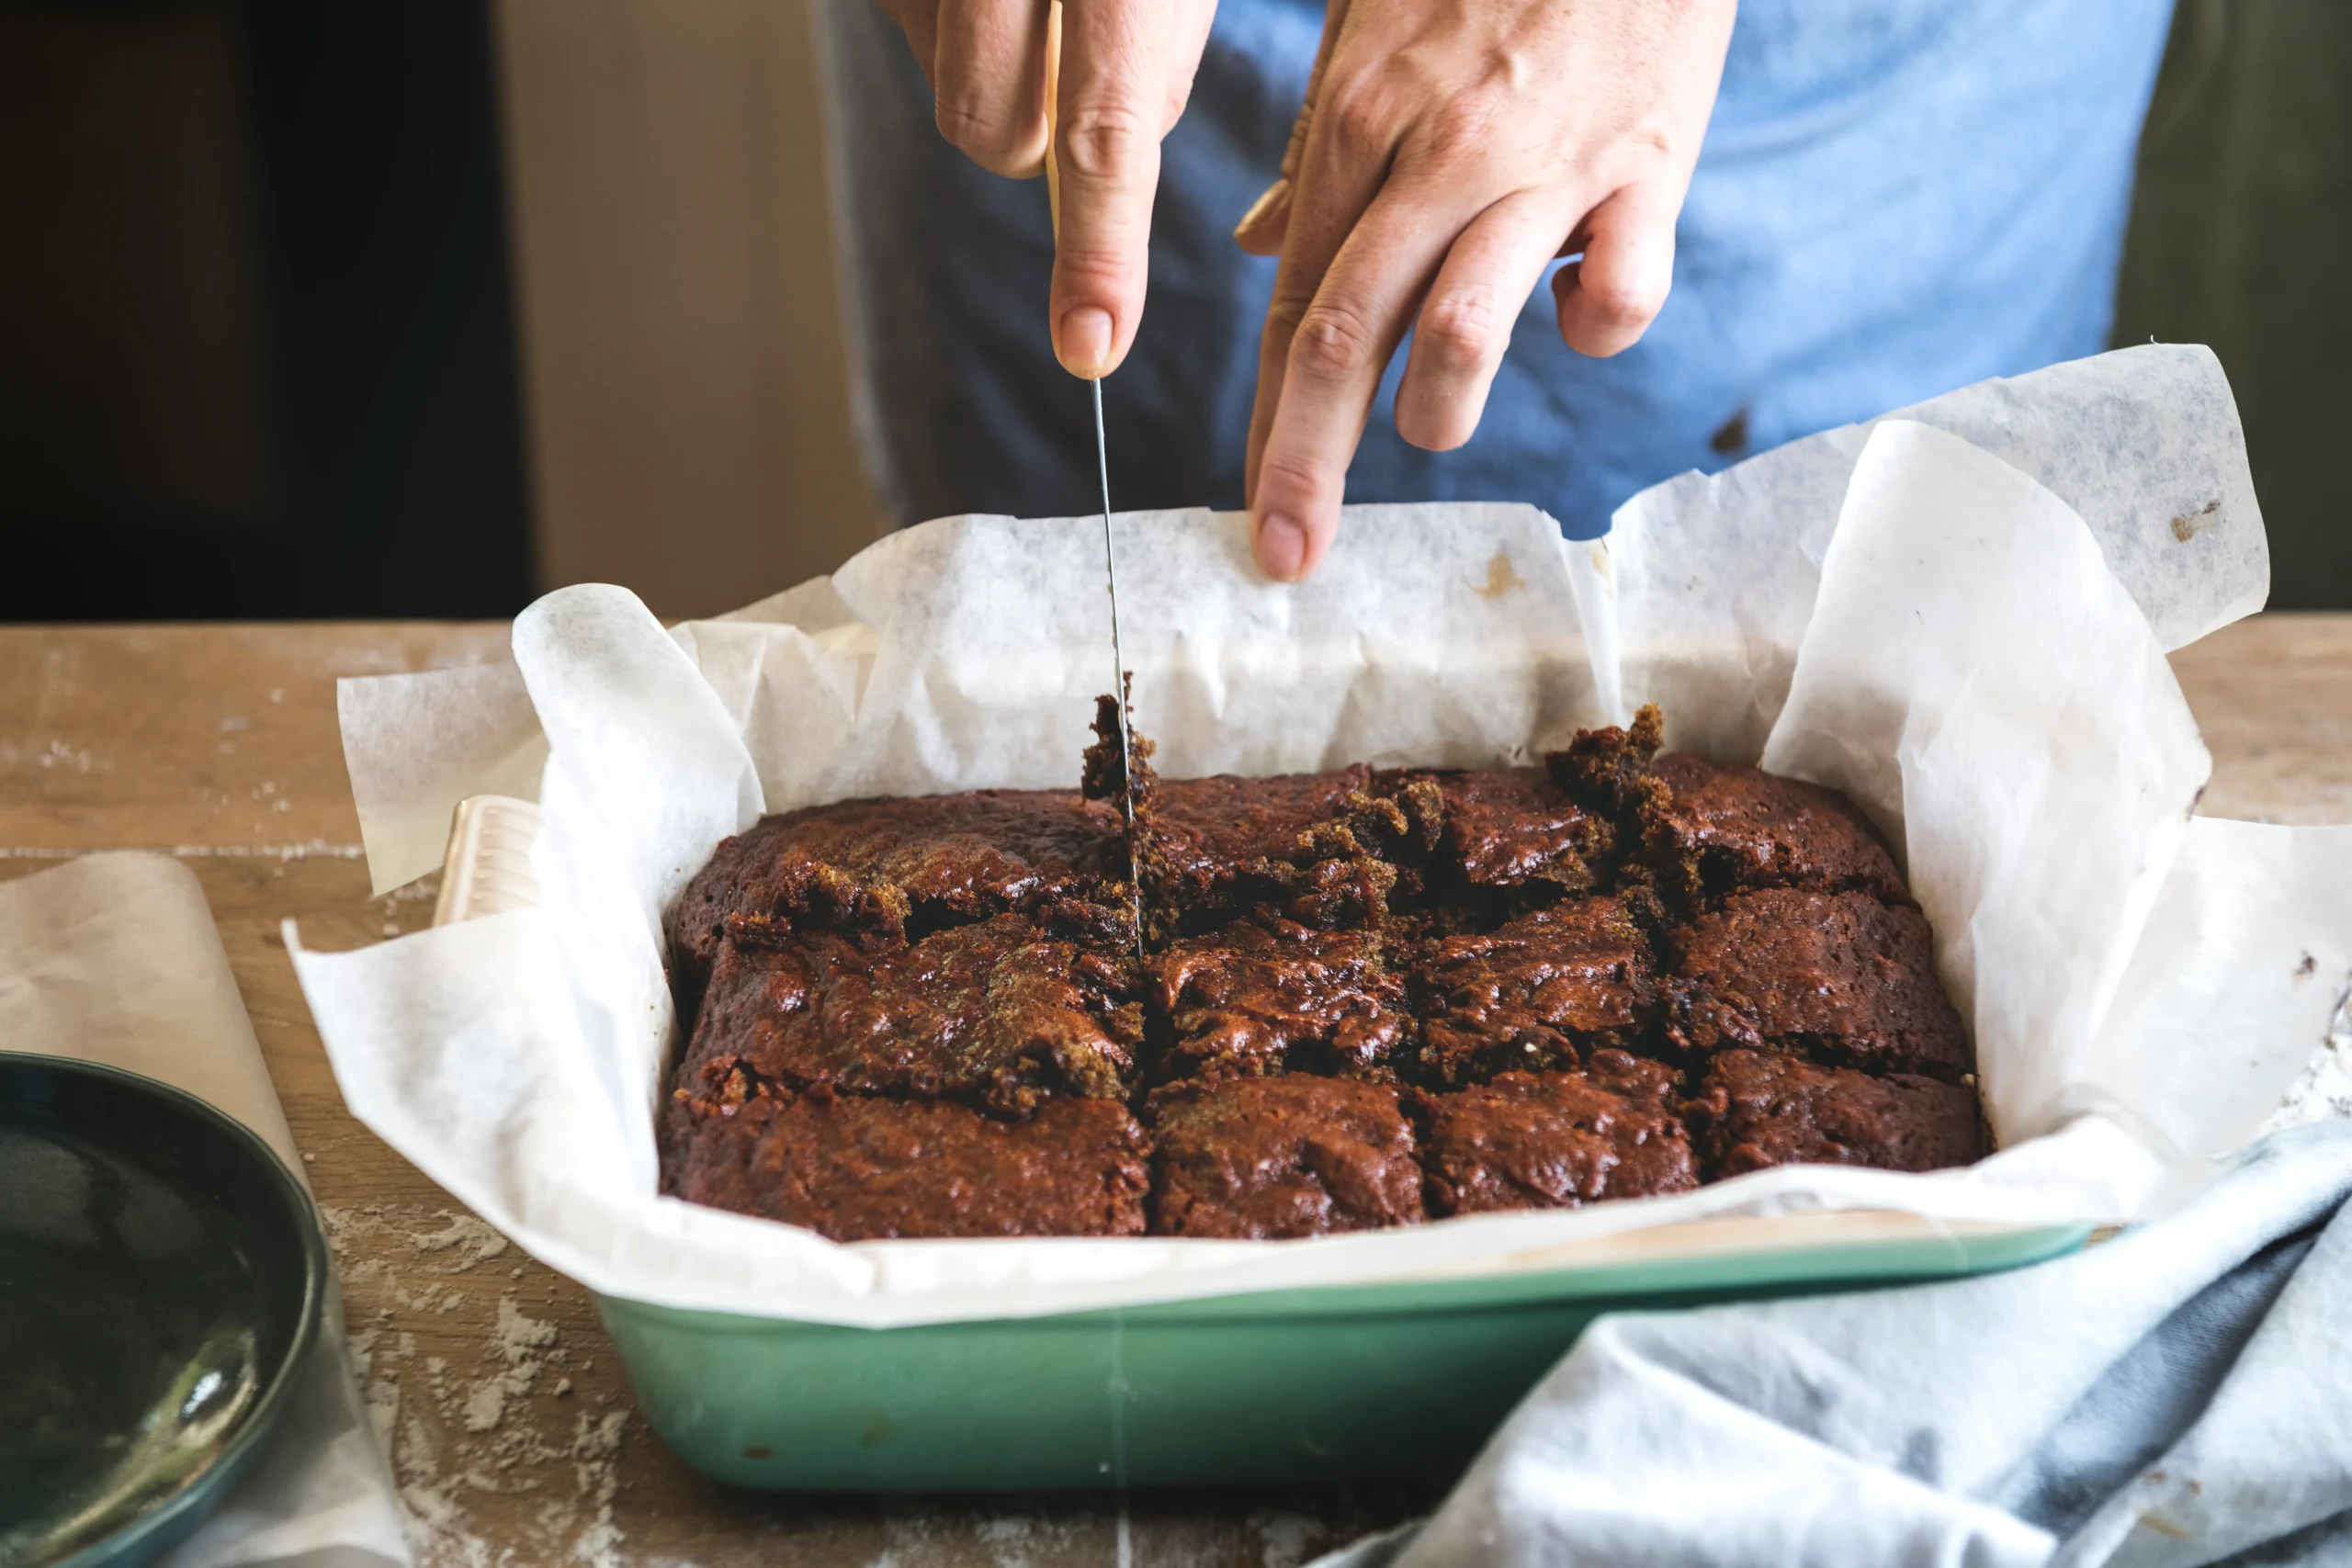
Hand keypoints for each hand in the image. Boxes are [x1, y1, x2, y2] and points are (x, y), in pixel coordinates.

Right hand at [873, 0, 1217, 377]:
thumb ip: (1155, 75)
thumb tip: (1105, 185)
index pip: (1102, 137)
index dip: (1099, 253)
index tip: (1091, 347)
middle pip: (990, 133)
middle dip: (1033, 144)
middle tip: (1072, 72)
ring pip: (947, 93)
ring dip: (998, 80)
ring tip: (1037, 3)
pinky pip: (913, 35)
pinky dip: (955, 31)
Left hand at [1235, 0, 1737, 579]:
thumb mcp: (1375, 29)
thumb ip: (1318, 151)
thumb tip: (1258, 249)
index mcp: (1356, 118)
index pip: (1296, 303)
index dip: (1268, 423)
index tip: (1256, 515)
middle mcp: (1439, 149)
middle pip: (1350, 337)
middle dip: (1310, 463)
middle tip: (1293, 551)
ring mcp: (1547, 160)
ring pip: (1464, 327)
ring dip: (1440, 408)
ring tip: (1435, 424)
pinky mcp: (1650, 161)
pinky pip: (1621, 292)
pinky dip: (1597, 333)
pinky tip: (1584, 321)